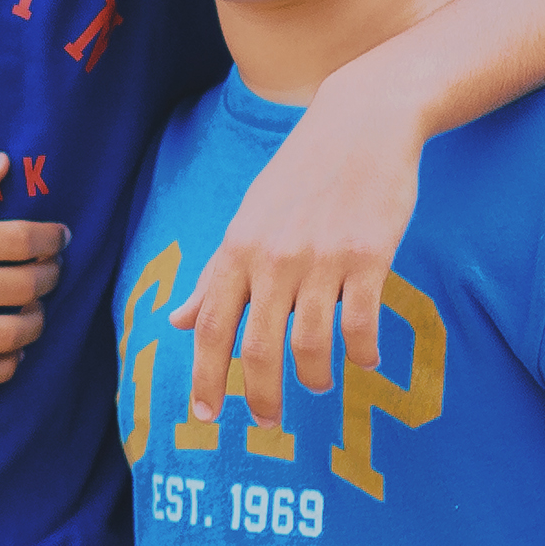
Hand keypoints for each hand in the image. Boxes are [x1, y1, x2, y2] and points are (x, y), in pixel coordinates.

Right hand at [0, 154, 65, 384]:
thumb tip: (1, 164)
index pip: (20, 241)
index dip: (51, 239)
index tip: (57, 238)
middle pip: (25, 286)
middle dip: (48, 276)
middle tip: (47, 270)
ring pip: (13, 333)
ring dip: (36, 320)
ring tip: (31, 308)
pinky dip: (9, 363)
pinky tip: (8, 348)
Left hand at [184, 61, 422, 426]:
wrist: (361, 122)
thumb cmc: (300, 174)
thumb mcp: (247, 219)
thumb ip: (214, 274)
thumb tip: (175, 320)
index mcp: (238, 250)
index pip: (209, 327)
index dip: (204, 376)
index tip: (205, 416)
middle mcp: (274, 258)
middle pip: (257, 347)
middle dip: (260, 395)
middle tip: (267, 422)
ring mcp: (322, 258)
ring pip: (310, 344)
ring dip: (315, 377)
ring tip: (320, 386)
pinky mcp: (369, 256)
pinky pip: (361, 323)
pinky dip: (362, 352)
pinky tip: (366, 361)